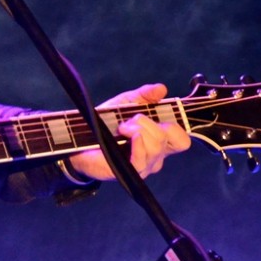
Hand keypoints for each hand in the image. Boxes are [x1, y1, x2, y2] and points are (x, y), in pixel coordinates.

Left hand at [67, 83, 190, 180]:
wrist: (78, 142)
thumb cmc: (104, 125)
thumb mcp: (125, 104)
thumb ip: (144, 96)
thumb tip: (161, 88)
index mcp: (158, 141)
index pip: (182, 140)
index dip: (176, 126)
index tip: (158, 114)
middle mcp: (155, 156)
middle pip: (168, 138)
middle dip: (149, 122)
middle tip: (129, 120)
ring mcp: (143, 166)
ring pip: (156, 147)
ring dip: (138, 129)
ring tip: (121, 127)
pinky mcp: (128, 172)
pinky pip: (141, 159)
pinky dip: (137, 143)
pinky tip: (127, 135)